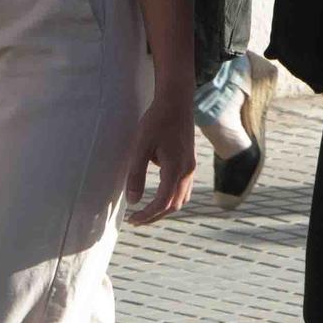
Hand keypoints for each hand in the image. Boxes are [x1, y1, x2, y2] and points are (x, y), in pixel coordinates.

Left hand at [124, 90, 195, 226]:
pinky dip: (172, 198)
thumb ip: (136, 174)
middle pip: (174, 205)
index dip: (147, 215)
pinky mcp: (189, 162)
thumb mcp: (141, 147)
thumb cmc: (156, 121)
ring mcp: (190, 167)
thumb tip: (133, 200)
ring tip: (147, 211)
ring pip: (181, 198)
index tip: (132, 219)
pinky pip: (183, 188)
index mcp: (175, 169)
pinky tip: (159, 193)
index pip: (163, 203)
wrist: (176, 102)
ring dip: (165, 208)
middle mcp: (187, 171)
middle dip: (155, 216)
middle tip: (136, 220)